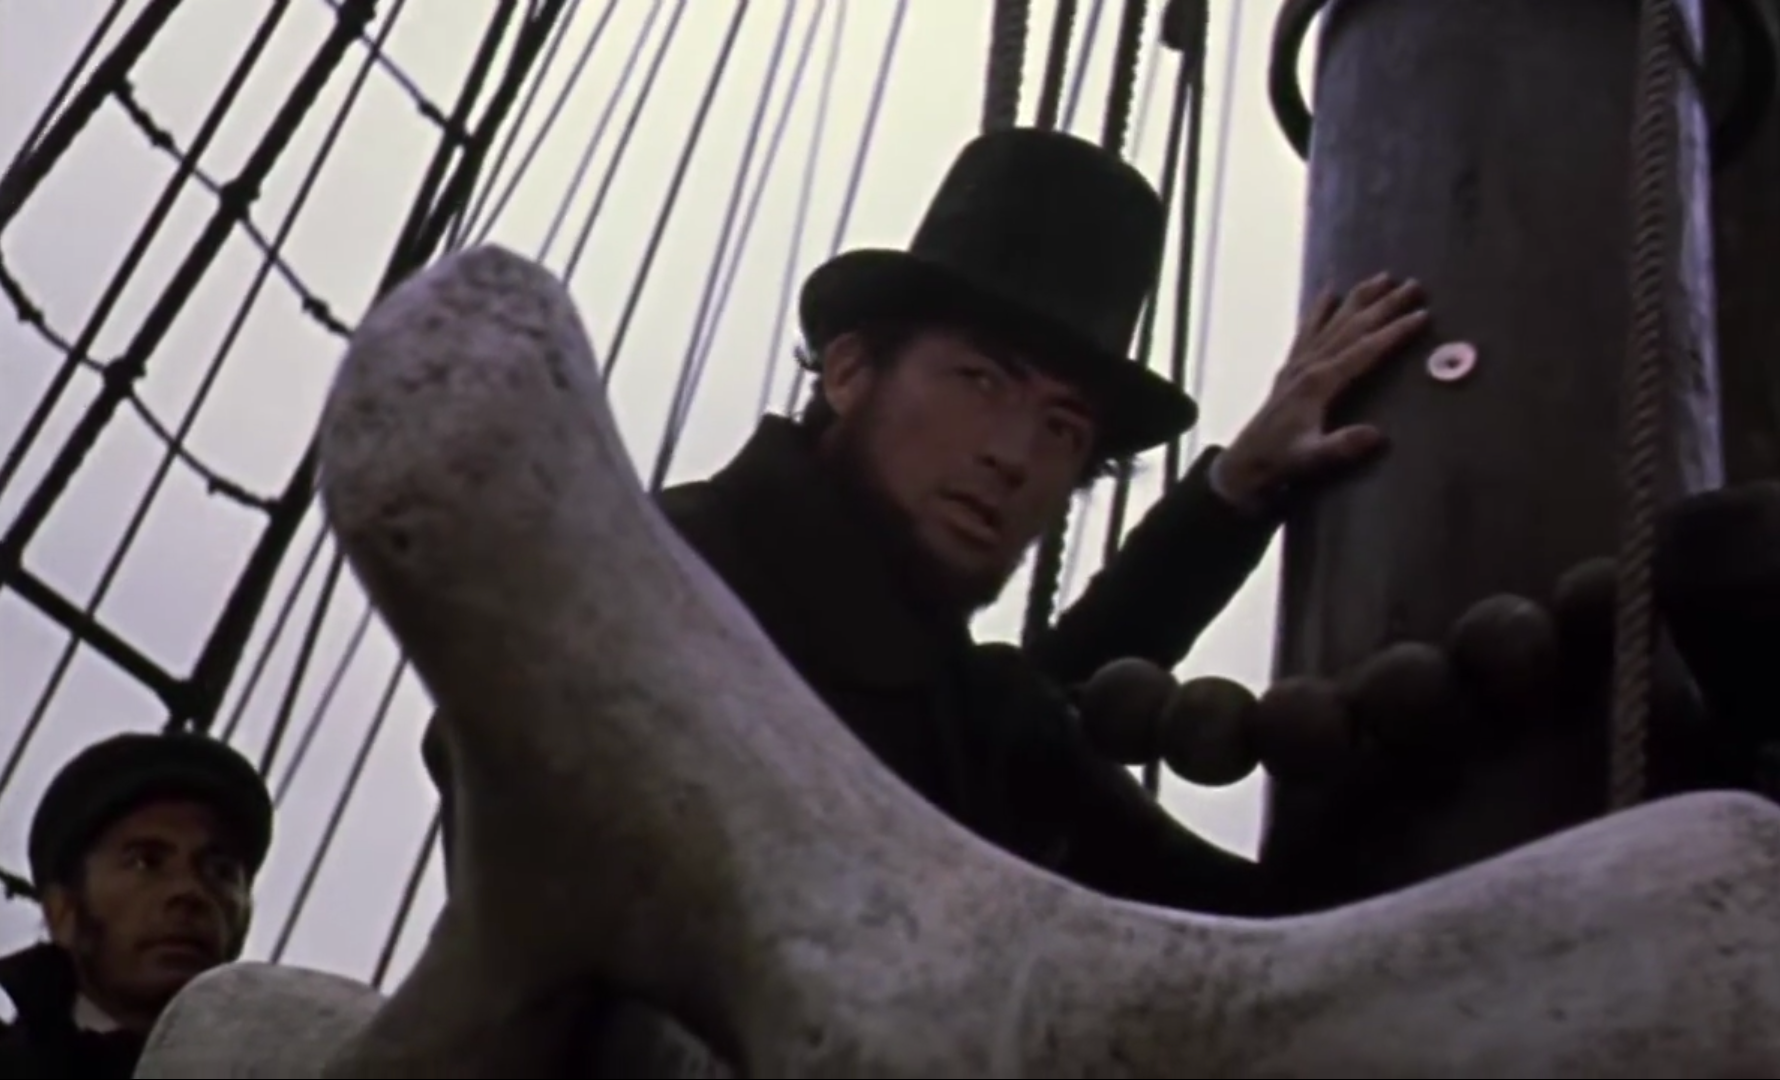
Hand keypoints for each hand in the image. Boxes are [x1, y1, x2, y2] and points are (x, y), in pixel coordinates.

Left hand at [1211, 273, 1428, 509]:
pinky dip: (1318, 309)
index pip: (1365, 349)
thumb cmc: (1282, 460)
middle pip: (1353, 326)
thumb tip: (1377, 435)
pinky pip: (1307, 329)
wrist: (1247, 462)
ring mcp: (1298, 362)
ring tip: (1383, 276)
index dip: (1394, 332)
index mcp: (1319, 382)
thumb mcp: (1312, 458)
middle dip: (1384, 305)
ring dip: (1359, 298)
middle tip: (1414, 285)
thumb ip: (1342, 446)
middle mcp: (1309, 364)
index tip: (1422, 315)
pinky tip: (1328, 291)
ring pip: (1334, 321)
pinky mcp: (1290, 366)